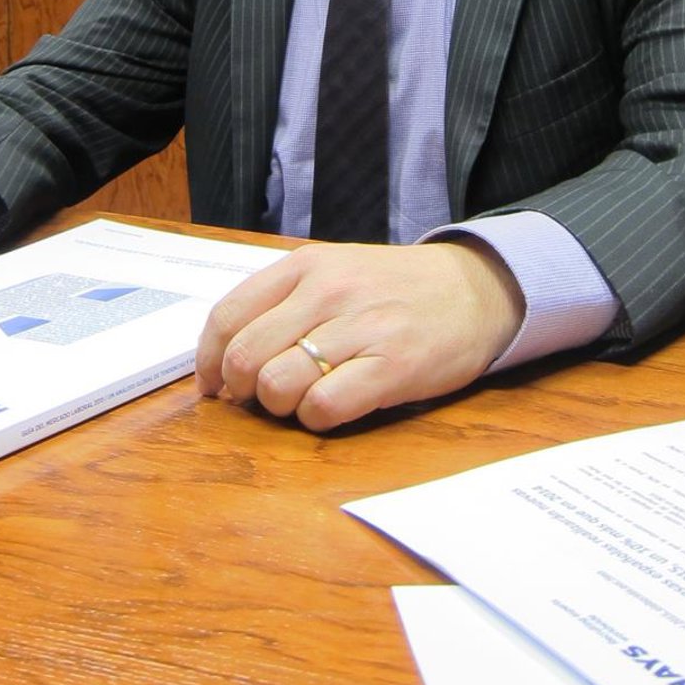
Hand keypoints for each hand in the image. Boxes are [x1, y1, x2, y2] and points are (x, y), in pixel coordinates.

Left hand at [195, 239, 523, 431]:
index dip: (209, 361)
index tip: (215, 385)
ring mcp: (361, 327)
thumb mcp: (335, 272)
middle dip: (243, 390)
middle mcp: (328, 291)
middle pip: (245, 356)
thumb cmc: (395, 289)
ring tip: (304, 400)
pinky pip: (324, 407)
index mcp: (306, 265)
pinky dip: (316, 419)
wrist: (475, 289)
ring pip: (278, 385)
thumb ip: (284, 303)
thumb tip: (227, 359)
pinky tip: (333, 408)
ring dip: (280, 407)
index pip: (228, 315)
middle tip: (264, 398)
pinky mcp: (392, 366)